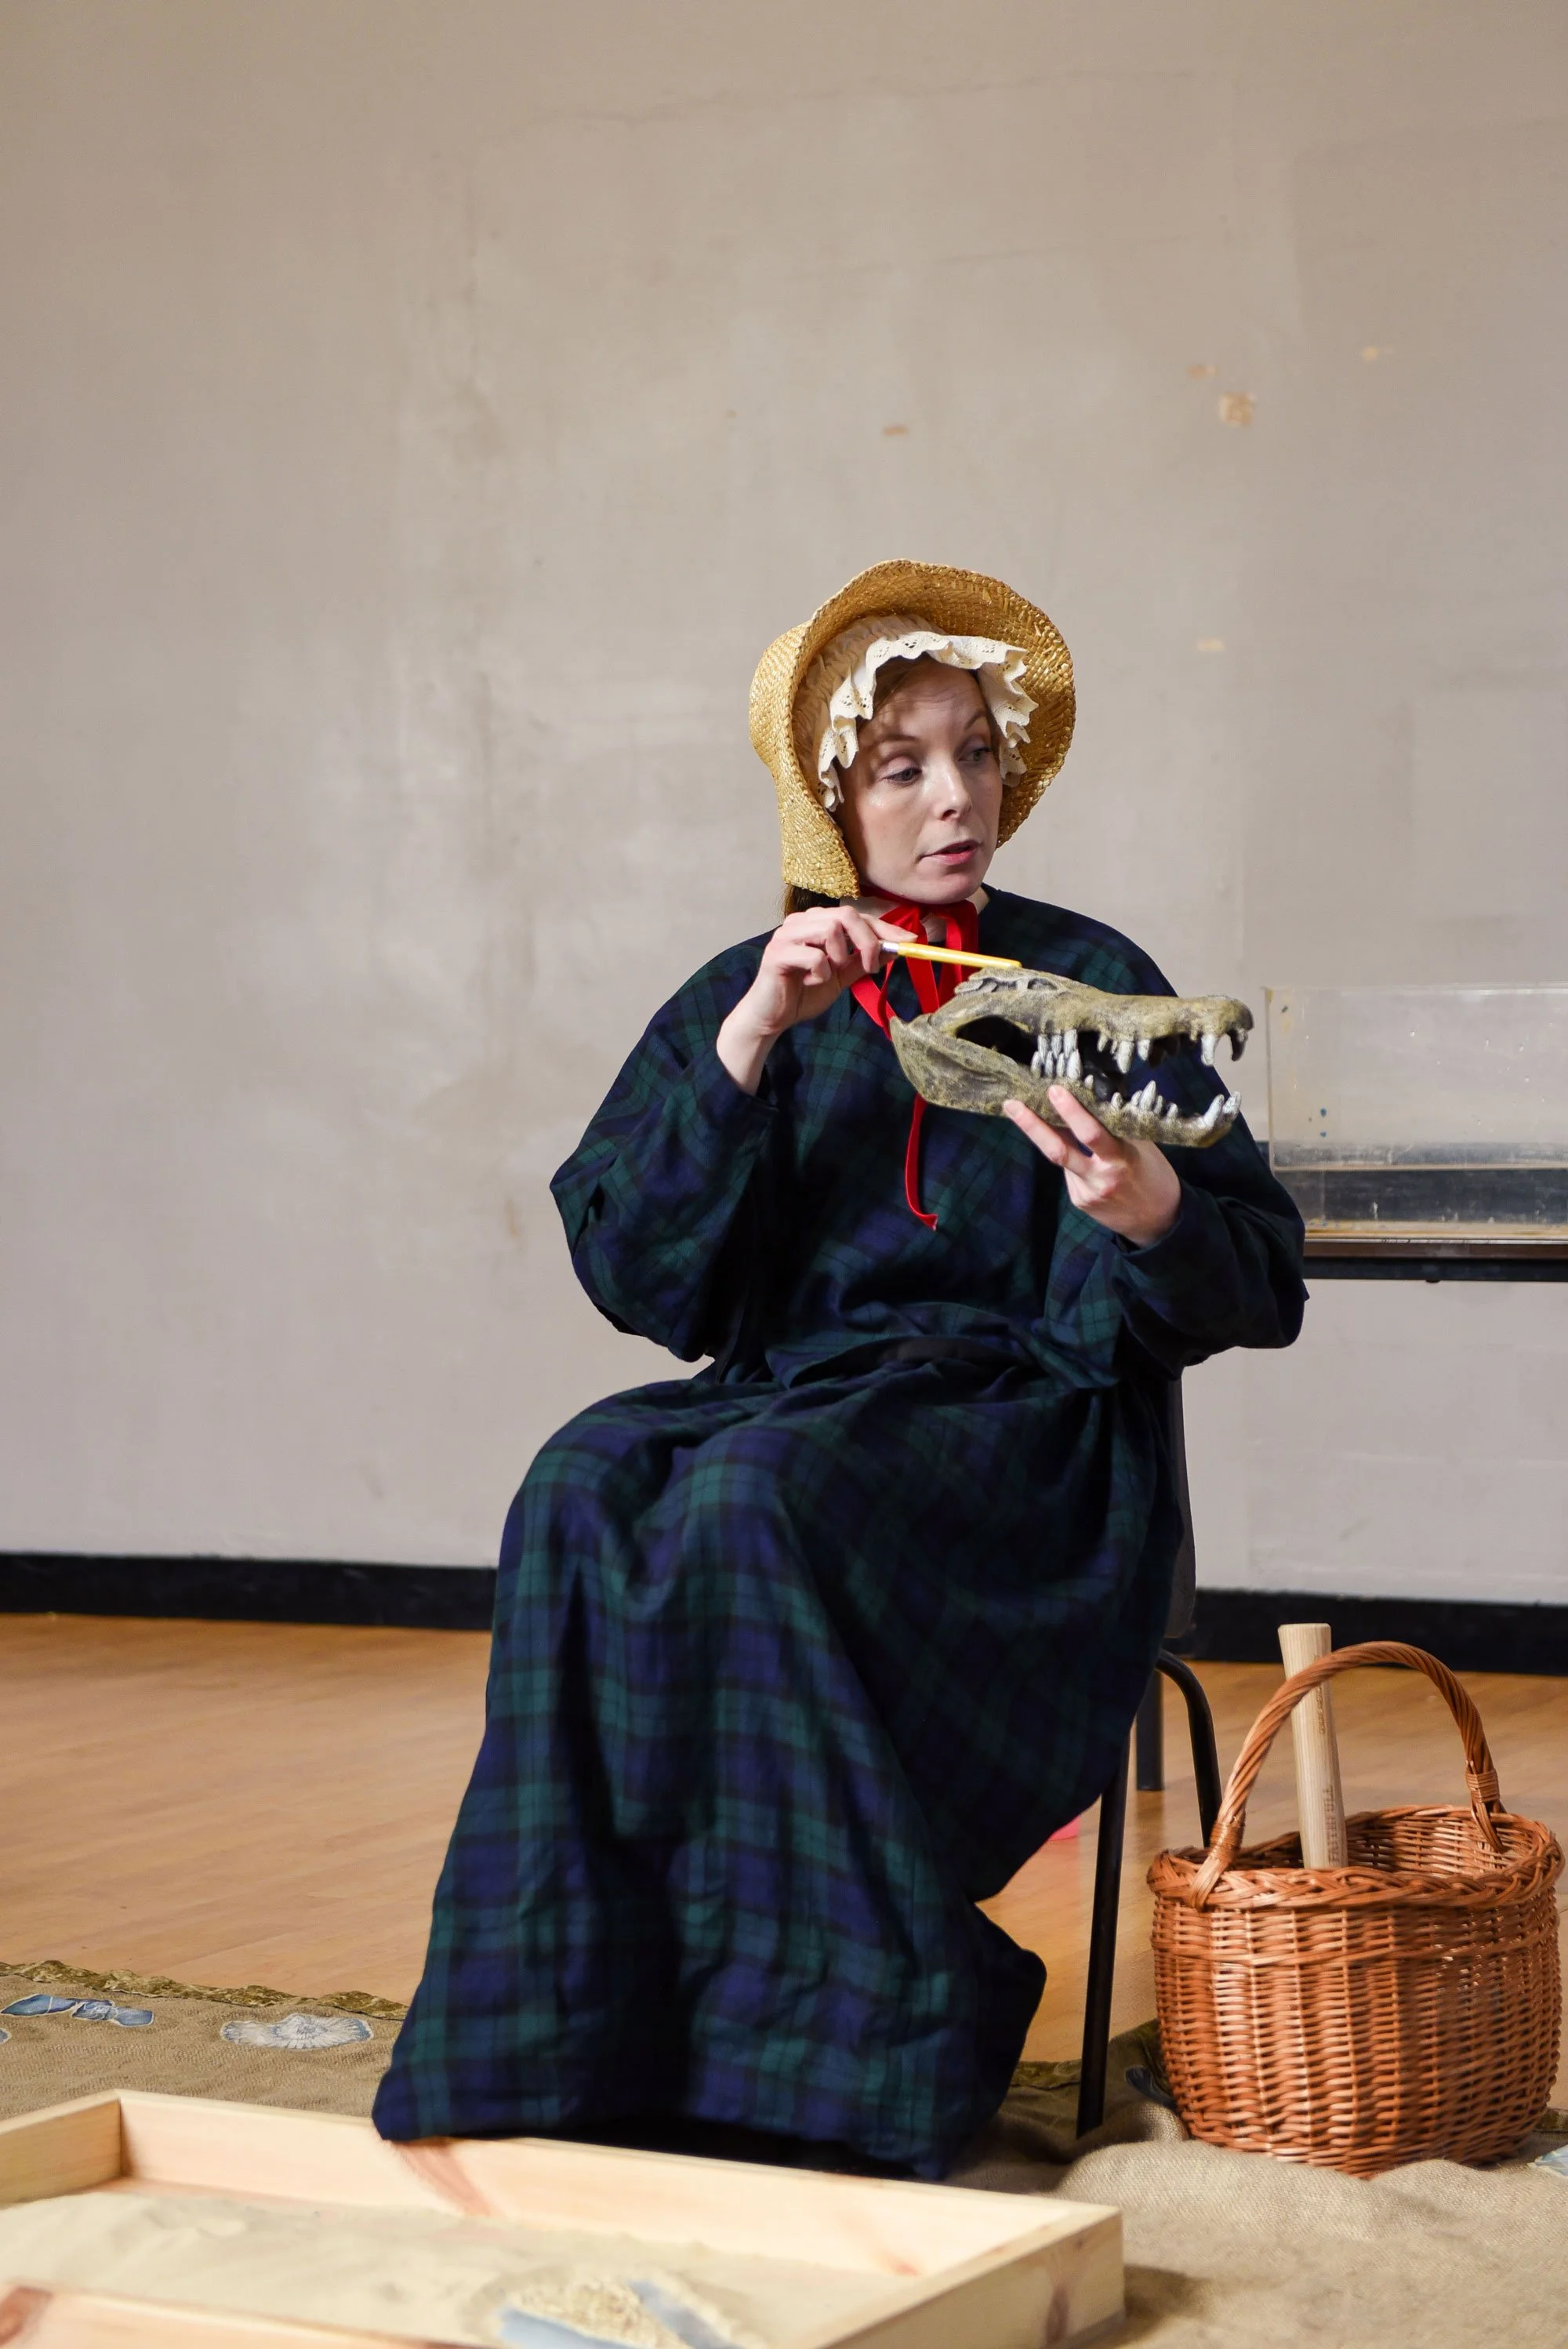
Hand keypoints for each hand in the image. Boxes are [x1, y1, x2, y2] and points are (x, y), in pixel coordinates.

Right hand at [717, 907, 888, 1094]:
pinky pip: (814, 956)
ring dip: (840, 956)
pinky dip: (821, 972)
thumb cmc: (802, 993)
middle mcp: (801, 921)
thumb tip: (895, 948)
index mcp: (817, 921)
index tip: (910, 941)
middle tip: (870, 967)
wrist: (771, 1017)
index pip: (857, 916)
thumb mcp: (841, 976)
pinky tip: (811, 981)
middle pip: (846, 914)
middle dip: (867, 940)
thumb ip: (862, 960)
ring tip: (830, 973)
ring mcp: (787, 934)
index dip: (885, 927)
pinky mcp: (777, 953)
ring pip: (830, 929)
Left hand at [1003, 1085, 1181, 1247]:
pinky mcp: (1079, 1201)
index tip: (1054, 1090)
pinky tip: (1064, 1140)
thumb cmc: (1154, 1176)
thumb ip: (1120, 1129)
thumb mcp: (1145, 1149)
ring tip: (1018, 1110)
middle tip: (1012, 1104)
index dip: (1071, 1112)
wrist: (1158, 1223)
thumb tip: (1093, 1099)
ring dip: (1038, 1133)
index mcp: (1122, 1160)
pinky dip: (1066, 1153)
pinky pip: (1068, 1171)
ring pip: (1059, 1158)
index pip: (1092, 1134)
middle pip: (1060, 1150)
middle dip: (1033, 1126)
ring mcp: (1086, 1192)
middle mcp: (1100, 1177)